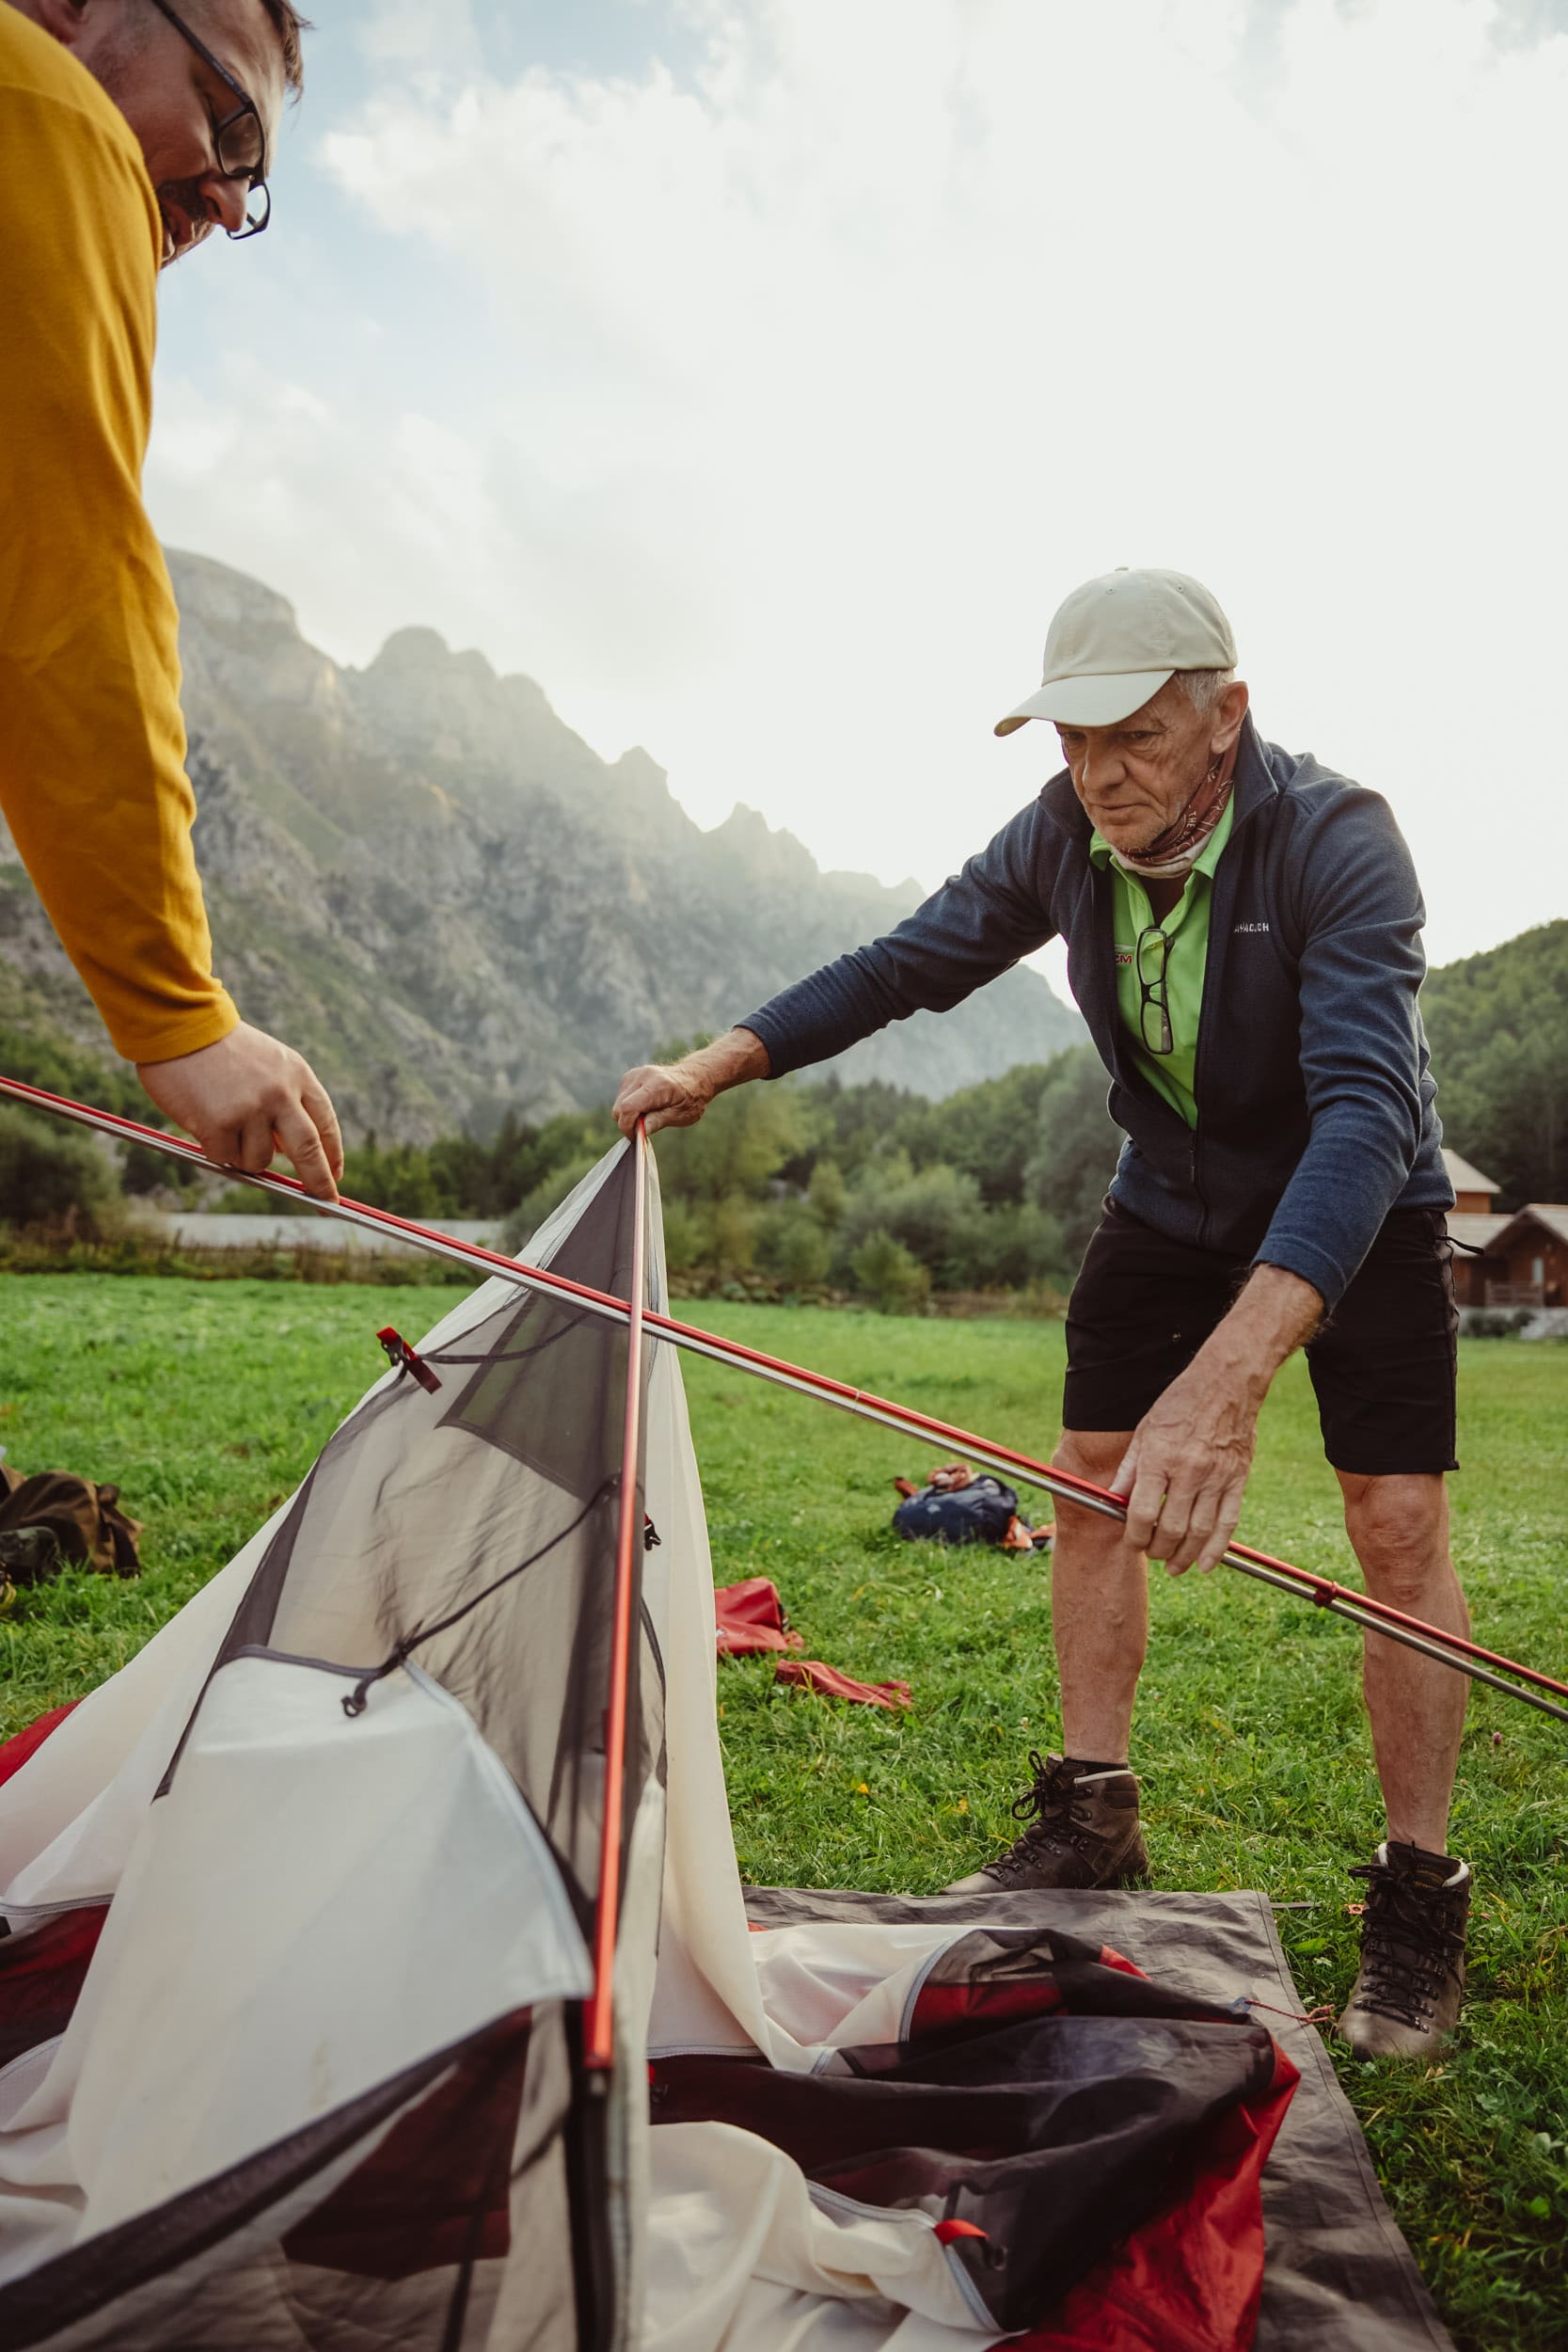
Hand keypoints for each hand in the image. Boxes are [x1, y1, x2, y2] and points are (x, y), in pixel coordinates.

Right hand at [137, 1022, 343, 1201]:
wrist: (179, 1024)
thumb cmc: (219, 1047)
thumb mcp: (267, 1063)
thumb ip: (284, 1103)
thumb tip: (288, 1155)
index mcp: (298, 1075)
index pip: (326, 1125)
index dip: (332, 1157)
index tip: (334, 1178)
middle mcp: (280, 1094)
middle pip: (310, 1152)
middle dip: (319, 1183)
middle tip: (325, 1203)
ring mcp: (251, 1110)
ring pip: (259, 1161)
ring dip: (244, 1157)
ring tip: (225, 1125)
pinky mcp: (220, 1124)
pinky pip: (225, 1159)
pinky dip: (216, 1150)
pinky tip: (204, 1121)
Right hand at [613, 1059, 716, 1137]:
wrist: (694, 1078)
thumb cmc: (691, 1098)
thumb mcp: (681, 1115)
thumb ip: (658, 1121)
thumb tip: (640, 1131)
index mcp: (658, 1085)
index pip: (629, 1107)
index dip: (627, 1126)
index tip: (635, 1137)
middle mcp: (643, 1076)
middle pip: (620, 1107)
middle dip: (627, 1123)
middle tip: (644, 1129)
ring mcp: (635, 1074)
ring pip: (618, 1104)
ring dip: (628, 1115)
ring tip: (648, 1115)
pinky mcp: (630, 1076)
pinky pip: (621, 1098)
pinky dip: (628, 1107)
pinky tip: (645, 1107)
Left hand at [1112, 1362, 1259, 1576]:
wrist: (1226, 1384)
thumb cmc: (1180, 1404)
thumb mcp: (1145, 1430)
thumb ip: (1129, 1469)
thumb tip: (1112, 1499)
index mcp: (1160, 1458)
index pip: (1143, 1512)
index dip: (1135, 1536)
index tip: (1132, 1542)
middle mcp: (1189, 1471)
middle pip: (1171, 1527)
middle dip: (1158, 1549)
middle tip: (1152, 1554)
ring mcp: (1216, 1477)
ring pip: (1200, 1531)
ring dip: (1184, 1556)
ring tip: (1173, 1567)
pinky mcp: (1237, 1480)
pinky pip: (1228, 1522)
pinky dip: (1216, 1549)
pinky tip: (1205, 1565)